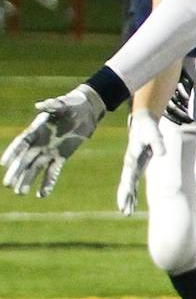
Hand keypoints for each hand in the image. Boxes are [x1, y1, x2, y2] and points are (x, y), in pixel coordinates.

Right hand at [4, 83, 105, 197]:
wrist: (85, 111)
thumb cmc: (72, 105)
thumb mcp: (64, 104)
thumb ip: (53, 105)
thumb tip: (40, 105)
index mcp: (36, 129)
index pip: (21, 143)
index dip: (12, 153)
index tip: (4, 164)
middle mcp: (39, 143)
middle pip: (25, 160)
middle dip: (16, 172)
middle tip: (7, 185)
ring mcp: (49, 151)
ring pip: (36, 168)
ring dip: (28, 180)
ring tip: (20, 193)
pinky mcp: (60, 157)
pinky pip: (53, 171)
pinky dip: (48, 182)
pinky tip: (42, 194)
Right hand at [116, 109, 164, 214]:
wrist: (144, 122)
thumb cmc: (148, 128)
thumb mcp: (154, 134)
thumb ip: (157, 143)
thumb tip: (161, 153)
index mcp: (131, 159)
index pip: (128, 178)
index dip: (126, 190)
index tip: (123, 200)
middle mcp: (130, 165)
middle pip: (126, 185)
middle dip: (125, 198)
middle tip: (124, 211)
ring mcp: (133, 166)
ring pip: (129, 186)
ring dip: (128, 199)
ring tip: (127, 212)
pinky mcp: (137, 166)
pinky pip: (133, 183)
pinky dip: (133, 193)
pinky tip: (133, 203)